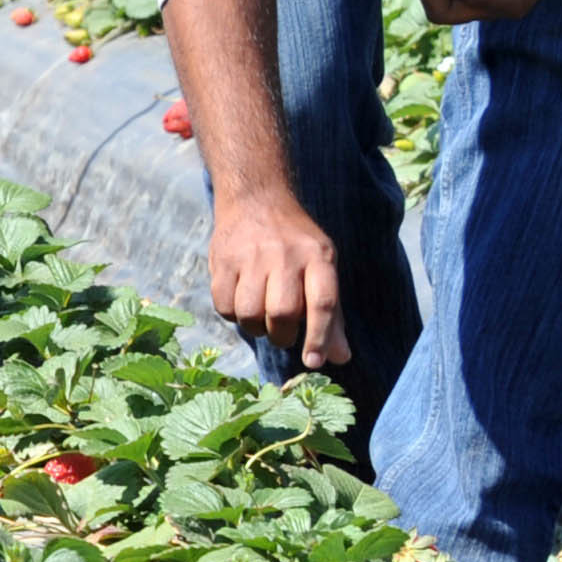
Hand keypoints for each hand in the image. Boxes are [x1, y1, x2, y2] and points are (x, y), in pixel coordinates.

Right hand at [208, 188, 348, 368]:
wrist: (256, 198)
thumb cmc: (296, 244)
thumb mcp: (322, 269)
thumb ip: (332, 315)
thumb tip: (339, 359)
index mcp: (318, 257)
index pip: (323, 303)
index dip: (320, 338)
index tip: (314, 362)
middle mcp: (285, 254)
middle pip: (283, 312)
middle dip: (282, 335)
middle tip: (282, 333)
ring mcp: (250, 255)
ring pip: (249, 313)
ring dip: (255, 328)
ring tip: (260, 318)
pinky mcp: (222, 259)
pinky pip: (224, 306)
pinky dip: (232, 314)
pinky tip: (240, 302)